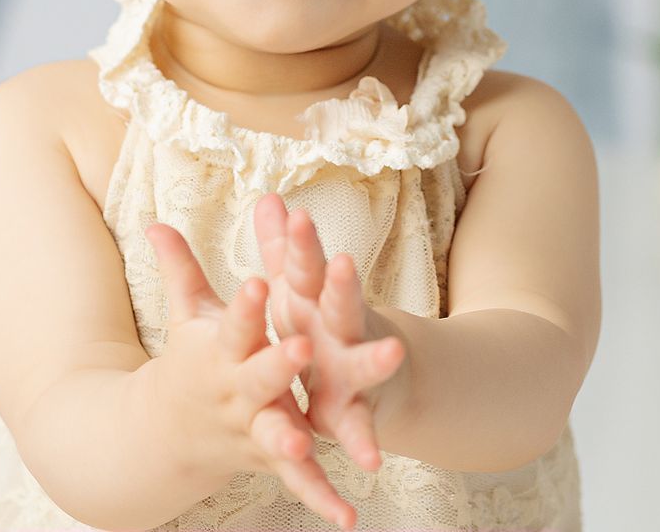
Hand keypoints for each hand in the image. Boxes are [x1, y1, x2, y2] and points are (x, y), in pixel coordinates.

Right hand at [141, 221, 359, 530]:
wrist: (165, 437)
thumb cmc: (189, 363)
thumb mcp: (187, 317)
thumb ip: (181, 269)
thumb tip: (154, 221)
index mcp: (220, 351)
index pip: (233, 323)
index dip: (245, 305)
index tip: (260, 281)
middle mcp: (236, 392)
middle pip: (258, 377)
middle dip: (277, 363)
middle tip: (299, 346)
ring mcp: (254, 429)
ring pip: (275, 433)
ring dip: (289, 438)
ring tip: (303, 439)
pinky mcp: (271, 462)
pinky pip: (299, 482)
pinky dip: (322, 500)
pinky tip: (348, 519)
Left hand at [253, 193, 407, 473]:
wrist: (378, 373)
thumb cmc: (323, 325)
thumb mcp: (298, 289)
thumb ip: (283, 248)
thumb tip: (268, 197)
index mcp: (318, 299)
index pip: (309, 262)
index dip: (301, 241)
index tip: (295, 214)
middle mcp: (342, 328)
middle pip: (342, 302)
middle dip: (342, 286)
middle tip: (340, 263)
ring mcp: (356, 370)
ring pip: (364, 362)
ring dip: (376, 358)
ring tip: (390, 351)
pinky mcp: (357, 413)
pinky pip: (360, 430)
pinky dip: (364, 445)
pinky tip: (369, 462)